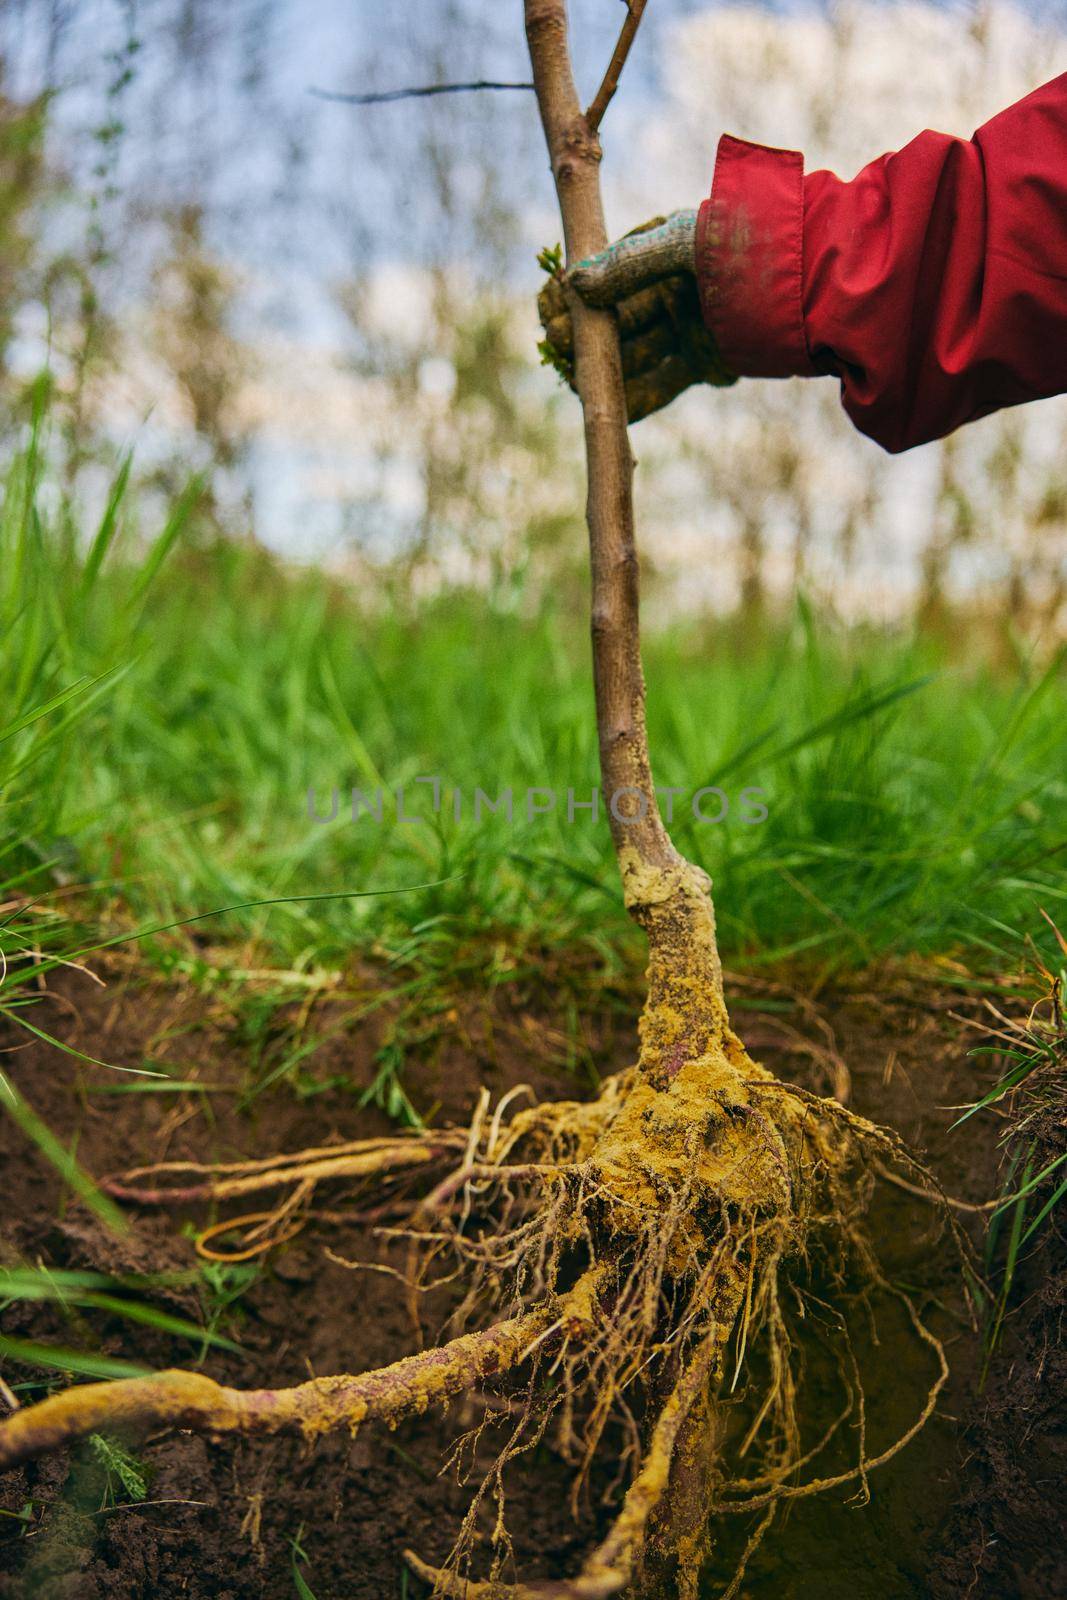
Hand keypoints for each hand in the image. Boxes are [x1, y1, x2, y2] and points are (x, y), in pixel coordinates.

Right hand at [538, 211, 734, 421]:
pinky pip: (663, 382)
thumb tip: (575, 281)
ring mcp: (690, 326)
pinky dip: (637, 397)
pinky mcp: (706, 362)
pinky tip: (608, 409)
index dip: (574, 292)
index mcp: (666, 249)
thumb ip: (630, 263)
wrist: (820, 284)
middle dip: (585, 336)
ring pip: (635, 353)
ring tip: (576, 385)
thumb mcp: (686, 243)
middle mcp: (674, 287)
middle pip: (617, 318)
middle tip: (555, 352)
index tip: (546, 309)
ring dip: (605, 370)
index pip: (605, 272)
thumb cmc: (755, 245)